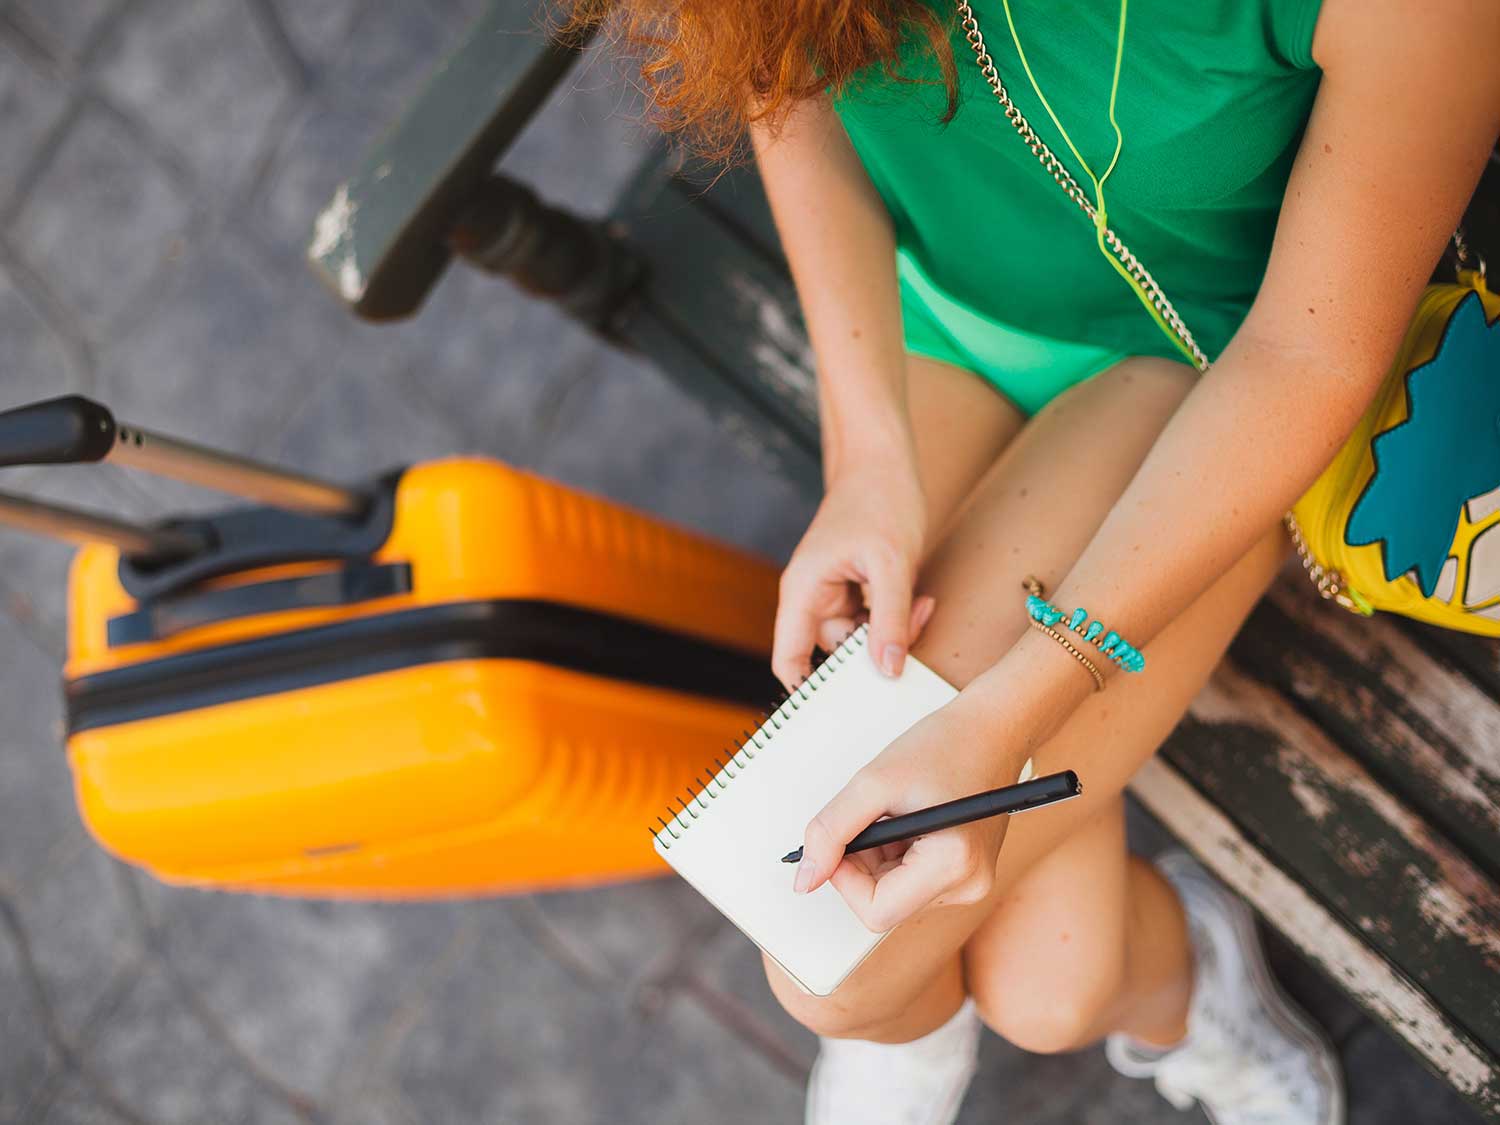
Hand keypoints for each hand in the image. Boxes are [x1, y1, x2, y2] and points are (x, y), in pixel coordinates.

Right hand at [772, 456, 931, 689]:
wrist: (883, 460)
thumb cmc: (879, 500)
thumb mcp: (891, 566)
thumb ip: (890, 622)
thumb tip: (887, 672)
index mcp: (802, 591)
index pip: (788, 660)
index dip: (805, 693)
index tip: (838, 716)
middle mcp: (812, 597)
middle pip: (835, 652)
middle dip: (874, 650)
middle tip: (910, 635)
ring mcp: (834, 593)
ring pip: (861, 638)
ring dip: (893, 631)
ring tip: (920, 602)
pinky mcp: (856, 588)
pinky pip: (875, 619)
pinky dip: (898, 616)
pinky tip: (919, 596)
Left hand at [792, 691, 1029, 932]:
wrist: (991, 729)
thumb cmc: (943, 746)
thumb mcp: (873, 784)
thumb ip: (830, 832)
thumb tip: (804, 879)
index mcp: (953, 867)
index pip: (875, 912)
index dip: (844, 879)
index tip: (841, 839)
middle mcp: (968, 886)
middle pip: (884, 904)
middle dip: (863, 863)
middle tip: (871, 814)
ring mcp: (970, 882)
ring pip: (894, 892)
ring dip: (878, 856)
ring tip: (895, 810)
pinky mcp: (966, 873)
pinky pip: (911, 880)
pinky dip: (896, 852)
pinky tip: (908, 817)